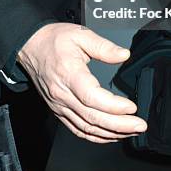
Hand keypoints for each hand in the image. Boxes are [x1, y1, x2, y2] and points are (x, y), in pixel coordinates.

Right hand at [18, 23, 146, 142]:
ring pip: (86, 128)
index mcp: (69, 74)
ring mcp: (59, 105)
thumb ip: (103, 46)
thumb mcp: (80, 34)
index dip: (113, 106)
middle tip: (140, 125)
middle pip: (92, 117)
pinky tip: (110, 135)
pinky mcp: (58, 109)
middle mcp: (62, 94)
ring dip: (110, 133)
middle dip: (119, 125)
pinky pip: (77, 129)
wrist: (30, 46)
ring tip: (131, 131)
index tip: (132, 107)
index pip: (92, 97)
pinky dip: (95, 136)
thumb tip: (123, 54)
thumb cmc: (53, 40)